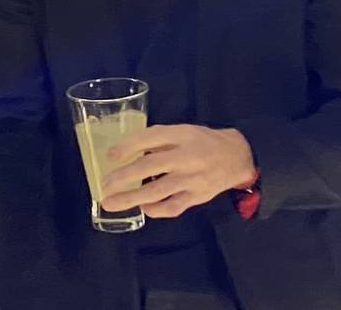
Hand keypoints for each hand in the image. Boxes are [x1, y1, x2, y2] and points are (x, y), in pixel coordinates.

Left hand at [100, 124, 255, 218]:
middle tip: (104, 184)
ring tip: (111, 203)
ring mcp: (191, 179)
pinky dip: (156, 210)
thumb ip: (156, 139)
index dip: (127, 146)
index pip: (150, 138)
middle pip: (150, 166)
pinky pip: (173, 207)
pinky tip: (143, 208)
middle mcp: (185, 157)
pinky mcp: (197, 197)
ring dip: (131, 198)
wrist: (236, 157)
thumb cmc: (201, 141)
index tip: (109, 156)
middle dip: (123, 177)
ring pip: (158, 191)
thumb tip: (124, 150)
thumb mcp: (180, 131)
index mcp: (180, 136)